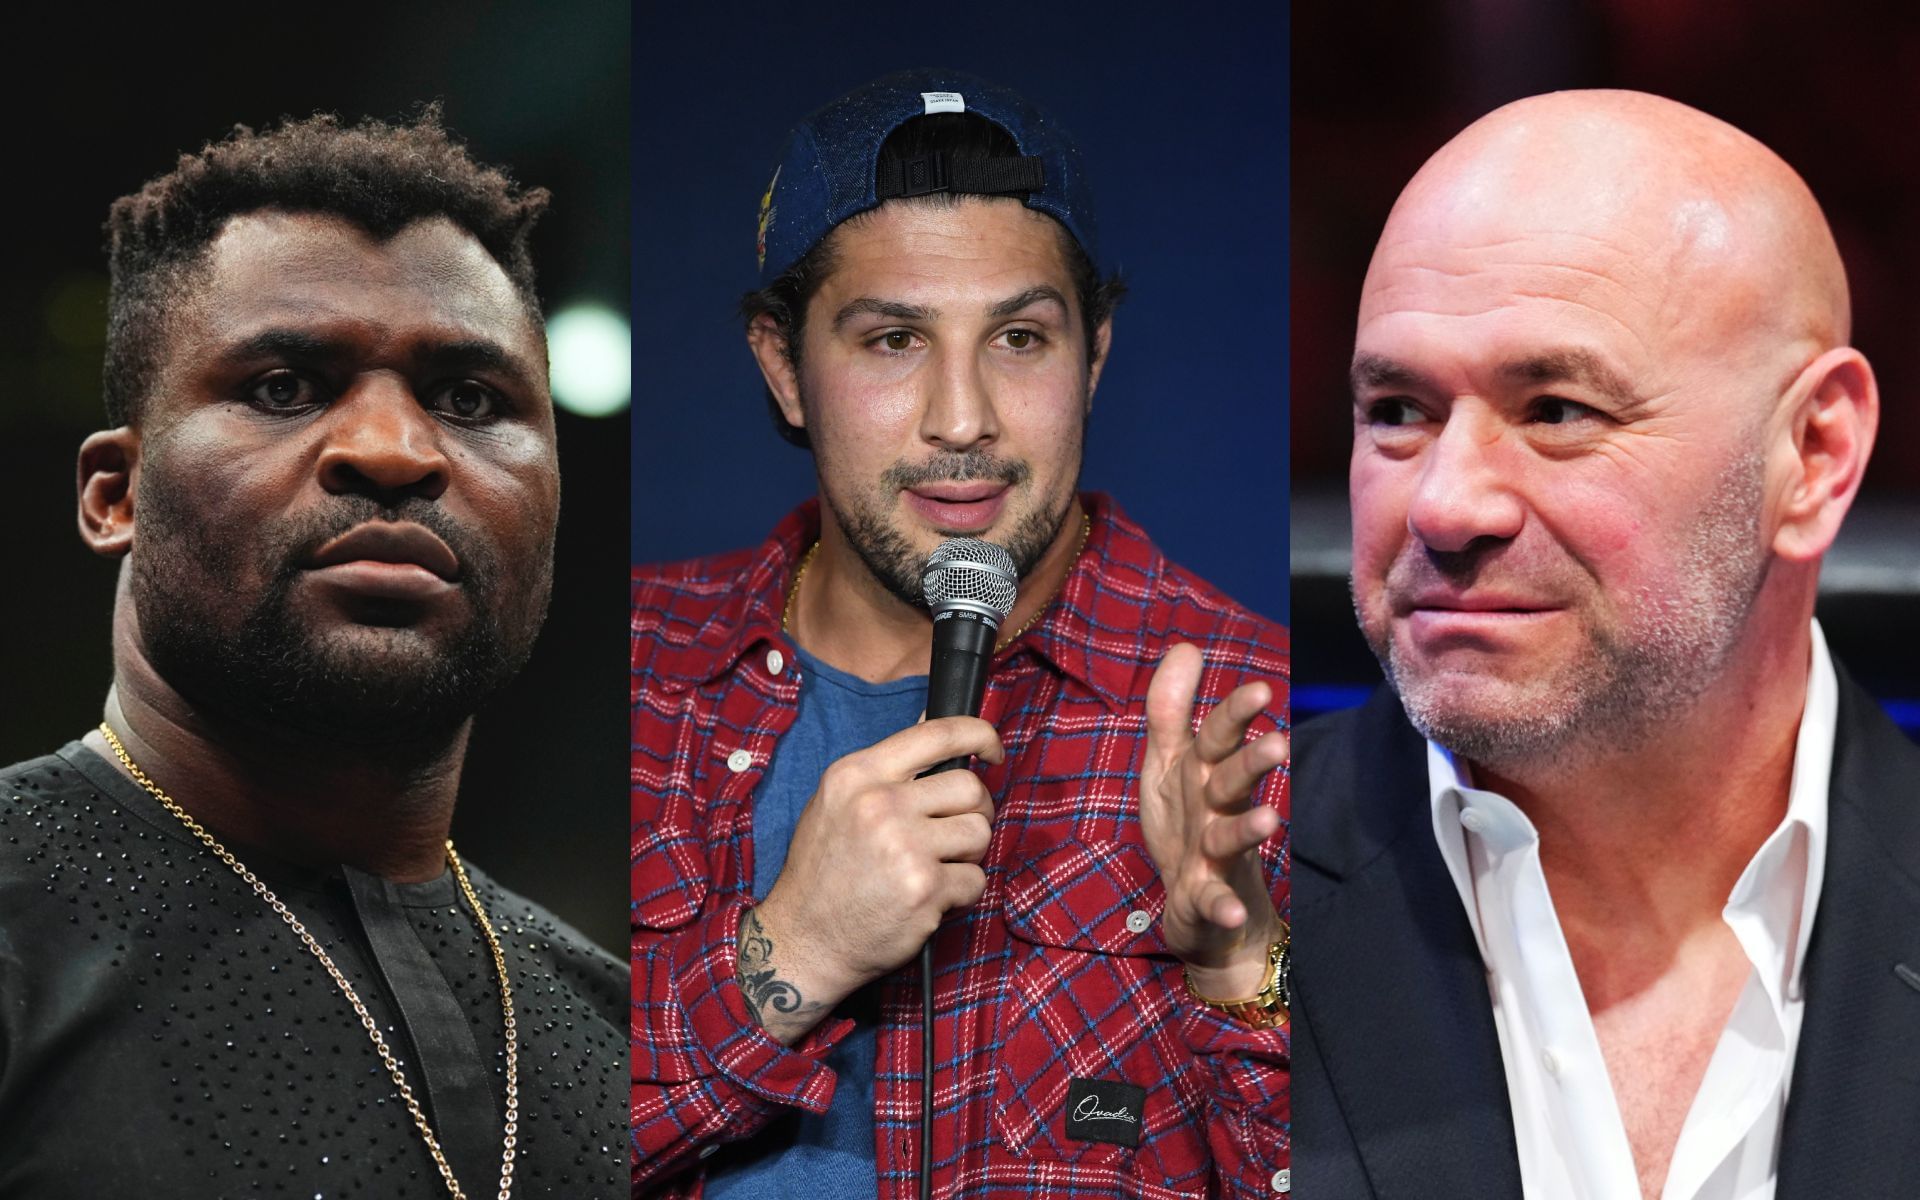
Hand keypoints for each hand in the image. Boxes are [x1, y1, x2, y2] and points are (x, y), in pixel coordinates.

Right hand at [740, 716, 1002, 1043]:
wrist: (804, 939)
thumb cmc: (823, 871)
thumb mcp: (837, 801)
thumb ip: (885, 768)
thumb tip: (934, 717)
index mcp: (858, 774)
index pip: (938, 733)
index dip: (979, 735)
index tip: (993, 751)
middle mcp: (881, 804)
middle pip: (970, 788)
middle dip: (974, 811)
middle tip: (955, 833)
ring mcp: (904, 847)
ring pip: (980, 833)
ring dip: (968, 854)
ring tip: (935, 868)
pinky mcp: (924, 889)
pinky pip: (975, 879)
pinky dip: (960, 892)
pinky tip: (929, 899)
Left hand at [1140, 643, 1287, 998]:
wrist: (1202, 909)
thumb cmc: (1187, 825)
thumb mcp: (1168, 763)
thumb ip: (1171, 708)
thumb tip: (1187, 646)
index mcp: (1204, 773)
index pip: (1219, 737)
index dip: (1236, 714)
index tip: (1262, 689)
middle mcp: (1216, 809)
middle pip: (1233, 781)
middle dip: (1253, 763)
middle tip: (1279, 744)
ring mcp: (1214, 855)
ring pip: (1231, 837)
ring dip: (1248, 828)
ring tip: (1270, 819)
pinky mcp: (1205, 898)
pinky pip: (1214, 901)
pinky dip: (1221, 906)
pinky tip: (1228, 909)